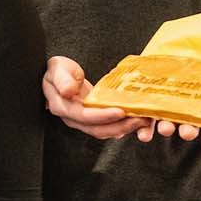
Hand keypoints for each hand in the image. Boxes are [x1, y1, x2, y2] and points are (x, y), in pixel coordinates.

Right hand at [43, 57, 197, 142]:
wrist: (58, 74)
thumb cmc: (58, 70)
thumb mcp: (57, 69)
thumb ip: (62, 80)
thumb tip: (67, 91)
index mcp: (62, 107)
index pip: (83, 116)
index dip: (103, 116)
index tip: (120, 111)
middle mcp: (72, 118)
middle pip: (97, 129)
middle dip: (120, 126)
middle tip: (140, 119)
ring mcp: (83, 120)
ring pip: (104, 131)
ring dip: (125, 128)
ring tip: (143, 120)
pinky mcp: (92, 119)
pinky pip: (108, 127)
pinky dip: (122, 126)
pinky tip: (135, 122)